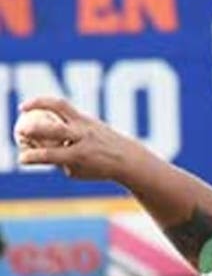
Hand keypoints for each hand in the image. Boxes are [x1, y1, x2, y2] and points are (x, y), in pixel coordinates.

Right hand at [16, 97, 139, 181]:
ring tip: (23, 108)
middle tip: (20, 131)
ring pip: (59, 105)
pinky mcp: (88, 117)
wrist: (127, 158)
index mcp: (80, 156)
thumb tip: (39, 150)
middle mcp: (83, 137)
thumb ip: (59, 162)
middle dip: (34, 129)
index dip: (33, 158)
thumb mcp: (79, 172)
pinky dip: (48, 106)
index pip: (51, 155)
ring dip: (38, 102)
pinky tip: (37, 108)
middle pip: (54, 129)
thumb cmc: (99, 168)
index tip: (22, 160)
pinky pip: (64, 107)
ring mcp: (86, 125)